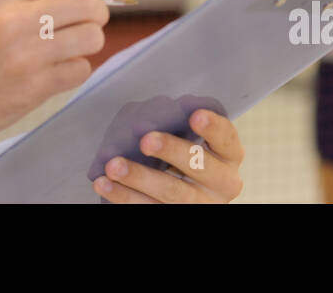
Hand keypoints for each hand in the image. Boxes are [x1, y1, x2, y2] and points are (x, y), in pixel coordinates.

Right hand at [0, 0, 116, 147]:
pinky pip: (80, 68)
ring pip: (90, 36)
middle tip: (92, 19)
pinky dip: (75, 68)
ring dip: (88, 41)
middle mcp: (11, 20)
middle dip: (98, 10)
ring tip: (67, 47)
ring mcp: (24, 55)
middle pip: (84, 3)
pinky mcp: (34, 87)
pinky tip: (53, 70)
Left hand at [92, 110, 244, 202]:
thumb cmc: (182, 151)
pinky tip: (103, 183)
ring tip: (112, 166)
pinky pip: (149, 209)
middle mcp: (222, 183)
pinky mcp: (177, 216)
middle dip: (171, 151)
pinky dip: (123, 196)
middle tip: (146, 140)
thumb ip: (177, 125)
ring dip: (139, 178)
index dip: (212, 127)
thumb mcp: (189, 137)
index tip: (194, 115)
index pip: (225, 137)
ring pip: (171, 193)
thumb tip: (144, 117)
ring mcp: (200, 204)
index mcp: (228, 155)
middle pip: (198, 166)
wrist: (183, 192)